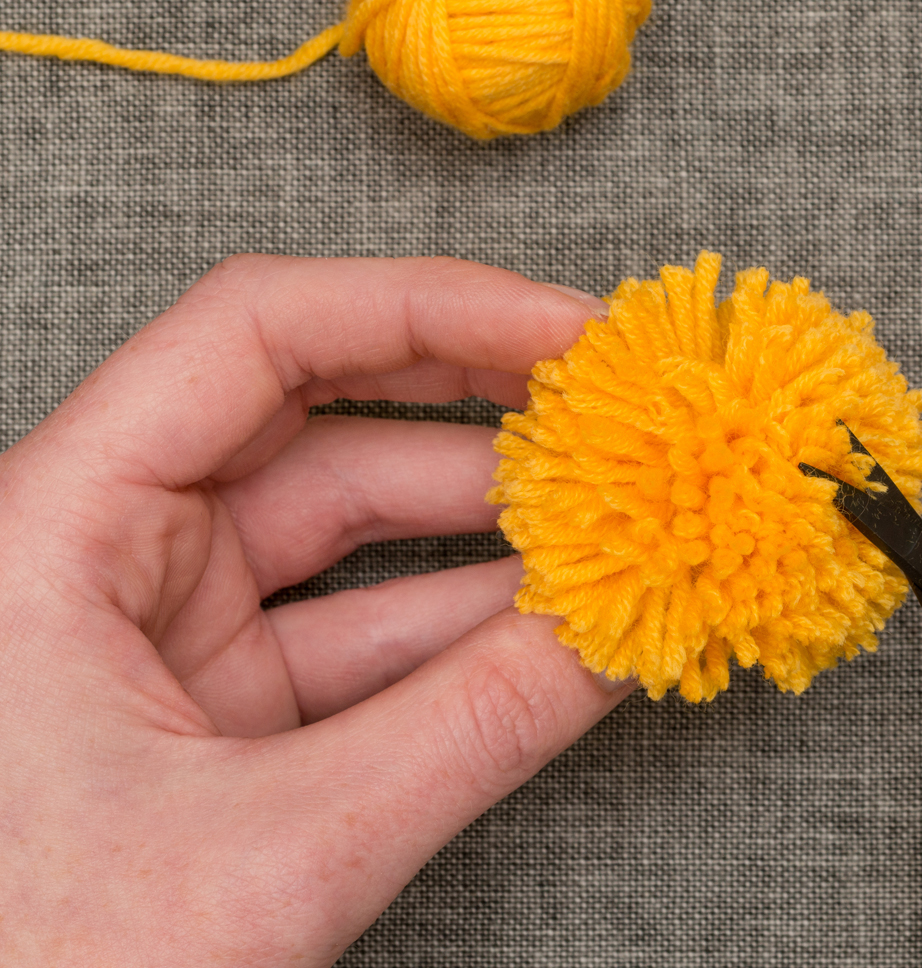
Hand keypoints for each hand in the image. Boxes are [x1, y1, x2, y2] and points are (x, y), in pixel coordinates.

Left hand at [0, 255, 633, 963]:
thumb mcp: (278, 849)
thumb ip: (473, 729)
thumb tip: (627, 628)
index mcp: (48, 533)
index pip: (256, 336)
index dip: (430, 308)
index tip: (569, 332)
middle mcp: (100, 554)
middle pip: (317, 414)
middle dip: (481, 410)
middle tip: (617, 407)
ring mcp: (160, 630)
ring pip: (351, 531)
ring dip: (491, 529)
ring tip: (619, 523)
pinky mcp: (211, 705)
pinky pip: (358, 630)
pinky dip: (464, 627)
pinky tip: (560, 620)